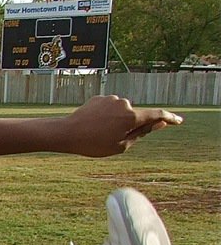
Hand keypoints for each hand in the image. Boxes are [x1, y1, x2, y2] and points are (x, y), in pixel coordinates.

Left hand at [62, 94, 182, 156]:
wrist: (66, 133)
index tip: (178, 121)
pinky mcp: (100, 98)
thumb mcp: (121, 145)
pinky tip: (93, 125)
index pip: (156, 115)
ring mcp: (111, 99)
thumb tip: (158, 123)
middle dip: (131, 126)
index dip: (169, 119)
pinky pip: (109, 109)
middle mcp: (123, 103)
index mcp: (131, 116)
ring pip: (121, 112)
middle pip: (135, 116)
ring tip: (99, 133)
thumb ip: (142, 133)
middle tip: (112, 139)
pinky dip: (106, 117)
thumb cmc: (93, 144)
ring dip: (116, 122)